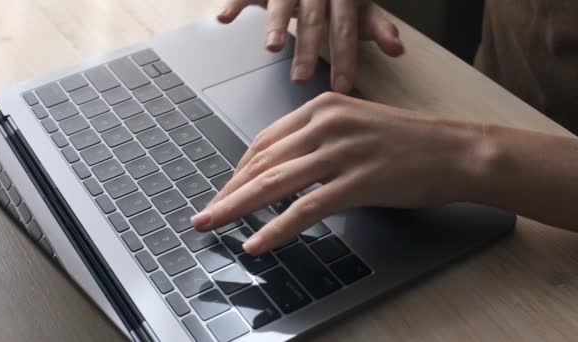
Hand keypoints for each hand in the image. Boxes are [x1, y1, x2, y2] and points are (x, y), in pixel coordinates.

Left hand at [192, 92, 484, 254]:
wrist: (456, 150)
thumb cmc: (408, 143)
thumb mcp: (355, 128)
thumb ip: (317, 142)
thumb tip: (282, 171)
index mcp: (322, 107)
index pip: (265, 142)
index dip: (238, 171)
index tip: (224, 192)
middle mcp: (327, 123)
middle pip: (262, 162)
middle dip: (228, 191)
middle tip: (206, 214)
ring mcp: (342, 150)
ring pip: (276, 182)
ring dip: (238, 207)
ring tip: (214, 225)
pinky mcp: (359, 180)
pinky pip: (307, 207)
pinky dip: (277, 227)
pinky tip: (257, 241)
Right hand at [217, 0, 404, 92]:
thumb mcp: (360, 5)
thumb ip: (376, 26)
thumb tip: (398, 50)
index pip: (346, 28)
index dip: (345, 57)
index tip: (342, 87)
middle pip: (314, 19)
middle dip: (308, 49)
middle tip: (301, 79)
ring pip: (283, 3)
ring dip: (276, 24)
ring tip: (272, 47)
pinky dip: (235, 4)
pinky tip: (224, 20)